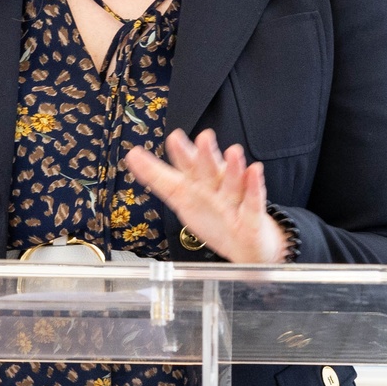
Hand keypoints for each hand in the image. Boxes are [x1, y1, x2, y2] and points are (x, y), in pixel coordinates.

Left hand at [125, 129, 287, 263]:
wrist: (244, 247)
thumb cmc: (214, 220)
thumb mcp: (180, 198)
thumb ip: (157, 177)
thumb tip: (132, 155)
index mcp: (197, 184)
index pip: (187, 167)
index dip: (181, 154)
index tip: (175, 138)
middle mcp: (216, 188)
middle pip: (210, 171)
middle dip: (206, 156)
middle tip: (204, 138)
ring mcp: (234, 201)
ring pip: (233, 183)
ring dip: (234, 168)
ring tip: (233, 152)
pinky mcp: (252, 218)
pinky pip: (253, 202)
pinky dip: (254, 188)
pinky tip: (255, 172)